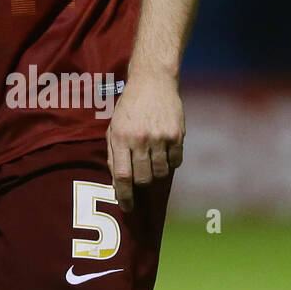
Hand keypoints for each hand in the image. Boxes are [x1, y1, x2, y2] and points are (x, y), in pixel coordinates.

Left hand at [106, 71, 184, 212]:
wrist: (152, 82)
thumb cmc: (129, 108)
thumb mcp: (113, 128)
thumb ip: (114, 155)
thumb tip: (118, 184)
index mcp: (120, 137)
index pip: (122, 176)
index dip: (124, 196)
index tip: (127, 207)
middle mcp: (139, 138)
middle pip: (142, 178)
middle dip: (140, 185)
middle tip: (140, 179)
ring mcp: (160, 137)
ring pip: (160, 173)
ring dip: (155, 173)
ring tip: (151, 160)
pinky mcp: (177, 135)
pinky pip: (176, 162)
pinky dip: (170, 163)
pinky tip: (164, 151)